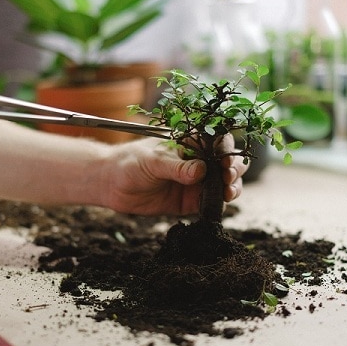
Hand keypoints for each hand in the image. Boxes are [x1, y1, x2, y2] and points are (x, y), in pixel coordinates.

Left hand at [101, 134, 247, 215]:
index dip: (227, 150)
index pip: (217, 142)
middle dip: (234, 169)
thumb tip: (201, 171)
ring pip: (224, 183)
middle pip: (227, 162)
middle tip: (228, 177)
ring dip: (233, 187)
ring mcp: (196, 182)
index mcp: (189, 142)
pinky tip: (222, 204)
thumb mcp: (153, 161)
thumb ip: (177, 167)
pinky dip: (221, 204)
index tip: (226, 161)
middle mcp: (197, 161)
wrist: (112, 185)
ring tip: (229, 192)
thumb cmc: (130, 163)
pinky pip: (212, 203)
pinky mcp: (191, 201)